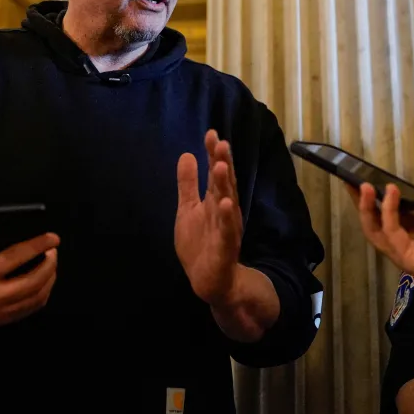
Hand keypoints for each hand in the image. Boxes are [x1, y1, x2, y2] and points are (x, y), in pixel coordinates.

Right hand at [0, 201, 59, 326]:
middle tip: (54, 251)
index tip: (53, 238)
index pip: (15, 258)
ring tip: (51, 264)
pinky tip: (44, 282)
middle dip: (49, 264)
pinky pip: (30, 309)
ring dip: (49, 279)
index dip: (37, 246)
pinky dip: (42, 294)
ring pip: (35, 297)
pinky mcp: (2, 321)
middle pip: (32, 281)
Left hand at [175, 130, 243, 306]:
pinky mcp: (225, 247)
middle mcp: (224, 210)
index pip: (216, 172)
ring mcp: (226, 228)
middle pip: (224, 182)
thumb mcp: (188, 208)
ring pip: (227, 202)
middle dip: (222, 162)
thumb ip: (188, 183)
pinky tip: (225, 203)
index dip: (213, 154)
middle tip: (220, 141)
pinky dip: (226, 217)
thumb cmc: (201, 242)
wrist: (209, 280)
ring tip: (221, 165)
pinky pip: (227, 231)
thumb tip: (186, 154)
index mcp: (215, 200)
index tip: (211, 133)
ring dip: (225, 184)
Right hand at [350, 181, 413, 304]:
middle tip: (352, 181)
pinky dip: (388, 212)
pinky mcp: (406, 255)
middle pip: (377, 220)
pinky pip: (391, 232)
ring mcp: (404, 250)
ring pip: (375, 228)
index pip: (395, 213)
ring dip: (367, 207)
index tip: (375, 179)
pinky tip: (391, 194)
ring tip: (363, 186)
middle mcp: (408, 241)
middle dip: (364, 202)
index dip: (385, 197)